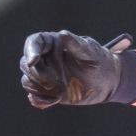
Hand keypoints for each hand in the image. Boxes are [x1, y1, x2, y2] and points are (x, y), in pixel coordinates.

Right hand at [20, 31, 135, 107]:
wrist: (109, 82)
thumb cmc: (100, 61)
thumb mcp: (90, 52)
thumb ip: (76, 44)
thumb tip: (62, 34)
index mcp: (54, 43)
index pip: (34, 42)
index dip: (30, 50)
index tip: (33, 61)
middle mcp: (46, 59)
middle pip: (26, 64)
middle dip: (36, 74)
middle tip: (54, 82)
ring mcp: (46, 76)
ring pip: (27, 80)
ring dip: (39, 88)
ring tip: (61, 91)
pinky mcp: (49, 92)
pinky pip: (34, 96)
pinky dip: (41, 101)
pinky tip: (55, 100)